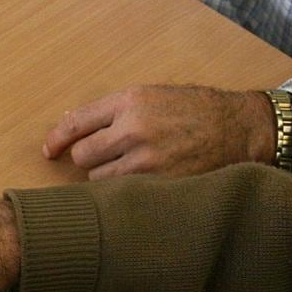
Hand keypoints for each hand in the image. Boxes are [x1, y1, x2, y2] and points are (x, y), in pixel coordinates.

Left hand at [44, 85, 276, 177]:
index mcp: (130, 101)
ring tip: (132, 168)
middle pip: (83, 157)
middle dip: (89, 159)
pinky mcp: (160, 185)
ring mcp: (147, 160)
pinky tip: (141, 184)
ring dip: (108, 179)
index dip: (57, 139)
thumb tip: (74, 128)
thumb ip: (116, 111)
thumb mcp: (153, 95)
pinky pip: (124, 195)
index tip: (50, 150)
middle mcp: (134, 129)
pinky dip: (126, 193)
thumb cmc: (196, 110)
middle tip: (106, 158)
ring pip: (100, 181)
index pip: (77, 122)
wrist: (241, 129)